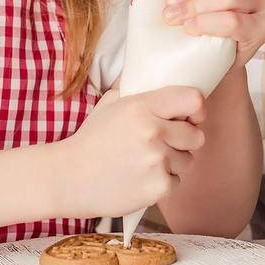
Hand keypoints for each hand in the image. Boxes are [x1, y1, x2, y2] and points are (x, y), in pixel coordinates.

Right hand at [58, 85, 205, 217]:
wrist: (68, 178)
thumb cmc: (91, 140)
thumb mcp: (111, 104)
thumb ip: (140, 92)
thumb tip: (162, 77)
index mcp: (142, 107)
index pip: (193, 100)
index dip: (196, 110)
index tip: (190, 117)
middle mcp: (153, 132)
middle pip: (197, 135)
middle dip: (185, 140)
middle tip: (165, 143)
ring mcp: (156, 161)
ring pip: (188, 160)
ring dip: (174, 162)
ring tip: (147, 162)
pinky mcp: (157, 187)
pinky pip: (177, 181)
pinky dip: (163, 182)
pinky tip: (141, 178)